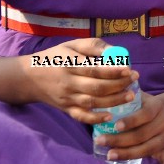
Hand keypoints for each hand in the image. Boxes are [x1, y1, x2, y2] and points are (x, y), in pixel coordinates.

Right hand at [22, 39, 138, 123]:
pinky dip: (95, 118)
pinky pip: (81, 116)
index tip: (129, 69)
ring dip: (113, 101)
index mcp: (70, 65)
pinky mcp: (65, 109)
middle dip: (118, 85)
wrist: (28, 78)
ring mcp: (66, 98)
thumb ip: (93, 46)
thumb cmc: (55, 57)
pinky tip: (110, 116)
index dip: (113, 71)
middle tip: (135, 80)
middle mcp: (68, 83)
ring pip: (92, 103)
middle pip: (96, 88)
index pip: (94, 70)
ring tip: (130, 96)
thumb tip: (114, 51)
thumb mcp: (72, 45)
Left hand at [94, 90, 163, 163]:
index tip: (115, 126)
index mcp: (156, 107)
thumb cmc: (142, 104)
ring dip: (127, 153)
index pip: (144, 115)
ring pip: (147, 148)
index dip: (130, 121)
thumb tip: (106, 92)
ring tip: (109, 155)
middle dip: (119, 140)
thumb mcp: (138, 96)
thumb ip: (124, 94)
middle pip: (141, 135)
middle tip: (100, 141)